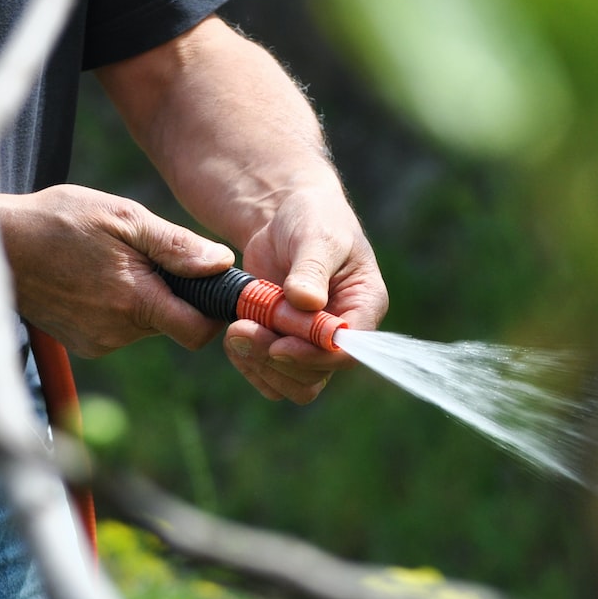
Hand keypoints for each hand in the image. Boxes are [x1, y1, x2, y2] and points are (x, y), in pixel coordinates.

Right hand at [0, 184, 234, 356]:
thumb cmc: (59, 221)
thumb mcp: (122, 217)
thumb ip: (175, 245)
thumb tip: (221, 263)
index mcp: (134, 301)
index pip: (197, 331)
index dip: (212, 311)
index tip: (211, 286)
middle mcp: (118, 332)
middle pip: (173, 323)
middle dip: (172, 293)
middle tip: (145, 255)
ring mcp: (98, 341)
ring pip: (146, 324)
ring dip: (143, 297)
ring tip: (111, 262)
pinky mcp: (84, 344)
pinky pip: (121, 328)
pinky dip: (119, 306)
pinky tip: (93, 278)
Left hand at [228, 185, 388, 402]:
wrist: (283, 215)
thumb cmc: (310, 217)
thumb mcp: (315, 236)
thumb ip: (311, 269)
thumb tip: (306, 302)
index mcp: (364, 306)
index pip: (348, 351)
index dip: (314, 356)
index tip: (278, 345)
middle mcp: (341, 333)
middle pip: (317, 374)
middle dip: (278, 359)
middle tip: (241, 329)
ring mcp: (312, 343)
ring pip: (293, 383)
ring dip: (260, 366)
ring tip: (234, 331)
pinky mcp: (284, 344)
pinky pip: (269, 376)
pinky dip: (248, 363)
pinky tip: (232, 336)